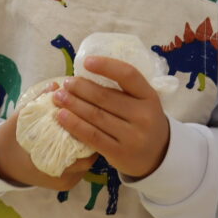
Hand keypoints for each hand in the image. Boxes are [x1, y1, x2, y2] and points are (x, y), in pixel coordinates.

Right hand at [0, 89, 98, 189]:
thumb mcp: (21, 118)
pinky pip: (83, 166)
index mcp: (47, 166)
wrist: (3, 162)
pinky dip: (86, 150)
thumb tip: (55, 85)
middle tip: (95, 116)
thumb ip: (38, 101)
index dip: (84, 130)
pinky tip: (89, 133)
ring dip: (91, 143)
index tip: (86, 113)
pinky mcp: (69, 182)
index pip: (78, 150)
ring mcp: (67, 182)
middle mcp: (60, 179)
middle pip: (87, 158)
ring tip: (94, 123)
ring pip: (87, 162)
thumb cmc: (13, 138)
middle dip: (91, 137)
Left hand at [52, 56, 170, 178]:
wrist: (159, 156)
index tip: (86, 61)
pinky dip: (74, 124)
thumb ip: (124, 90)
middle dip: (81, 88)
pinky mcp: (119, 153)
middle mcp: (143, 116)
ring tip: (58, 96)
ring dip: (73, 104)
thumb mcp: (144, 102)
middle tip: (66, 82)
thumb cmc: (144, 122)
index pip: (128, 75)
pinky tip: (61, 116)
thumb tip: (87, 73)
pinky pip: (92, 136)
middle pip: (105, 97)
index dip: (106, 66)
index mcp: (150, 97)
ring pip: (96, 116)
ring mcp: (132, 136)